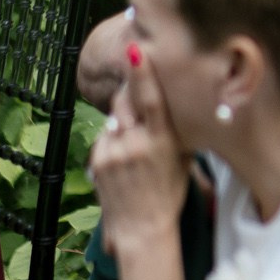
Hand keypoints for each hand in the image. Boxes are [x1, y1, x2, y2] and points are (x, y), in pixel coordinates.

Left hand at [89, 48, 190, 254]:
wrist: (141, 227)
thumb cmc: (169, 193)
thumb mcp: (182, 159)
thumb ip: (172, 131)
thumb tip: (166, 105)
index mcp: (162, 141)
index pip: (150, 100)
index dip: (143, 74)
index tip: (136, 52)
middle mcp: (135, 143)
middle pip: (124, 104)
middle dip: (127, 97)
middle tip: (135, 99)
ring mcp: (113, 153)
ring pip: (113, 122)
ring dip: (121, 126)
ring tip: (134, 151)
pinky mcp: (97, 162)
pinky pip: (104, 139)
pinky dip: (112, 143)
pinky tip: (123, 162)